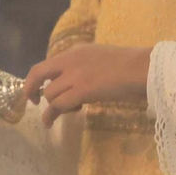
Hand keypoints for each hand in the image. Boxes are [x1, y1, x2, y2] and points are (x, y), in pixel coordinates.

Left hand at [23, 44, 150, 126]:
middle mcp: (71, 60)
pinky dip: (51, 116)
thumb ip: (83, 68)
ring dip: (52, 107)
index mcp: (76, 51)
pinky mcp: (82, 89)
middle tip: (33, 102)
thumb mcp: (100, 60)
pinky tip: (50, 123)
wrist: (145, 69)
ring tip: (65, 113)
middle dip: (30, 89)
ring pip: (49, 94)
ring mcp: (76, 74)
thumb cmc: (131, 67)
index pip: (48, 63)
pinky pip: (58, 105)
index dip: (38, 78)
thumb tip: (71, 87)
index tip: (37, 90)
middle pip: (38, 73)